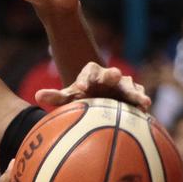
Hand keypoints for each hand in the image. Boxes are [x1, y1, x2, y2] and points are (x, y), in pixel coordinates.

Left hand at [35, 62, 151, 111]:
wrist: (101, 100)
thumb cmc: (83, 98)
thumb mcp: (70, 97)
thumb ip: (56, 96)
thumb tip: (37, 96)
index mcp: (92, 74)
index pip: (88, 72)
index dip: (85, 78)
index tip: (82, 88)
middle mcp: (109, 76)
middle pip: (112, 74)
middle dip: (113, 75)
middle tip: (115, 75)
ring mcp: (123, 85)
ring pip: (130, 86)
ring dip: (135, 92)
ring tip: (143, 101)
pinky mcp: (134, 95)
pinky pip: (139, 96)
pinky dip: (141, 101)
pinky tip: (146, 110)